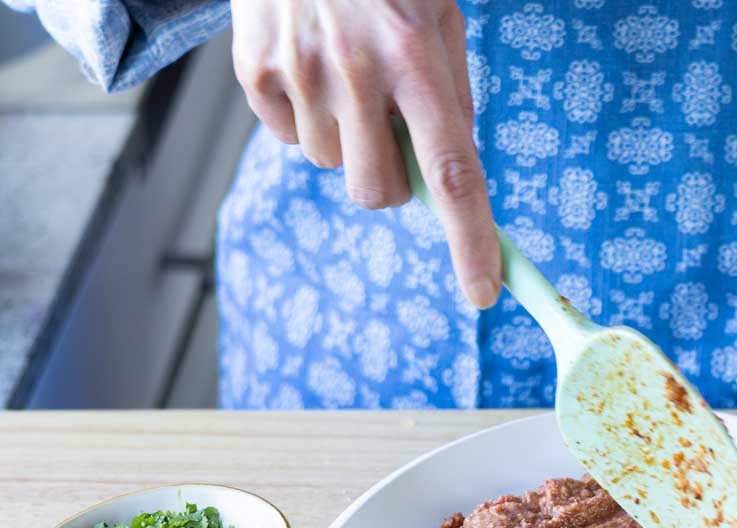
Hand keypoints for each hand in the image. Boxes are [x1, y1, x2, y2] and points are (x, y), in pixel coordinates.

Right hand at [228, 0, 500, 306]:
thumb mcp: (440, 18)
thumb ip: (450, 96)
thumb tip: (452, 181)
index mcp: (414, 56)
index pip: (453, 172)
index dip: (470, 241)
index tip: (483, 291)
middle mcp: (353, 69)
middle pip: (380, 191)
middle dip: (394, 182)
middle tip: (394, 131)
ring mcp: (297, 71)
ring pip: (333, 168)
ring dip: (349, 143)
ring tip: (348, 77)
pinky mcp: (253, 71)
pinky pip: (290, 139)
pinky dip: (307, 120)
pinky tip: (311, 68)